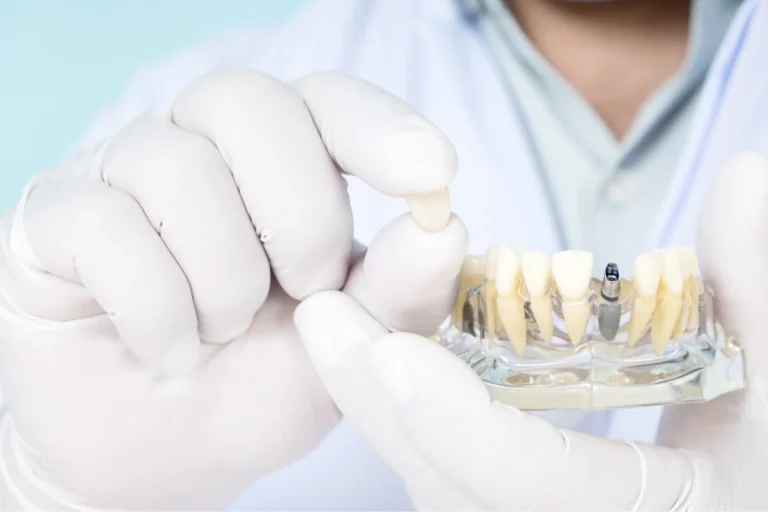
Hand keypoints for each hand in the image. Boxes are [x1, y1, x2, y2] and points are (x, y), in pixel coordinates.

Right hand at [0, 69, 467, 511]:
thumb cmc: (259, 387)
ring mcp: (118, 172)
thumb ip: (396, 290)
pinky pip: (104, 224)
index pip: (327, 99)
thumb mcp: (346, 347)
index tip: (430, 174)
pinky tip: (167, 349)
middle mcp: (197, 144)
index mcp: (279, 160)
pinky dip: (156, 308)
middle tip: (306, 293)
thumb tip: (444, 226)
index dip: (379, 126)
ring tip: (223, 335)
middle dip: (299, 216)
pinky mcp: (53, 219)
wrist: (162, 455)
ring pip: (177, 168)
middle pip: (249, 106)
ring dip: (224, 279)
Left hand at [296, 151, 767, 511]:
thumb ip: (748, 288)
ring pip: (429, 476)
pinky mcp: (493, 501)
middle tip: (322, 316)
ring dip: (373, 399)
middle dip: (378, 402)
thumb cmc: (749, 464)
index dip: (464, 432)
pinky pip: (435, 467)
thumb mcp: (762, 382)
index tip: (396, 356)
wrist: (720, 504)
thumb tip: (744, 175)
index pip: (534, 491)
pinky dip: (399, 410)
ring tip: (330, 319)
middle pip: (447, 485)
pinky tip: (376, 347)